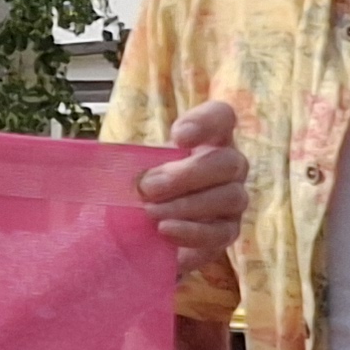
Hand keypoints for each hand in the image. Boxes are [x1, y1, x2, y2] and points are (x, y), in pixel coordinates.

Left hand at [123, 109, 250, 270]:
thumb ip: (130, 158)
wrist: (147, 223)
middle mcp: (229, 166)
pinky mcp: (227, 231)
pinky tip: (166, 230)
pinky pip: (222, 233)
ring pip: (230, 198)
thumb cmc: (144, 183)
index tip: (178, 137)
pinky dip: (193, 232)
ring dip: (186, 205)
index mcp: (210, 137)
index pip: (222, 116)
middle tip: (148, 188)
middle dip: (186, 175)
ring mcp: (233, 199)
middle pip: (228, 162)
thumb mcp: (134, 163)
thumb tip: (116, 164)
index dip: (205, 123)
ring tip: (151, 212)